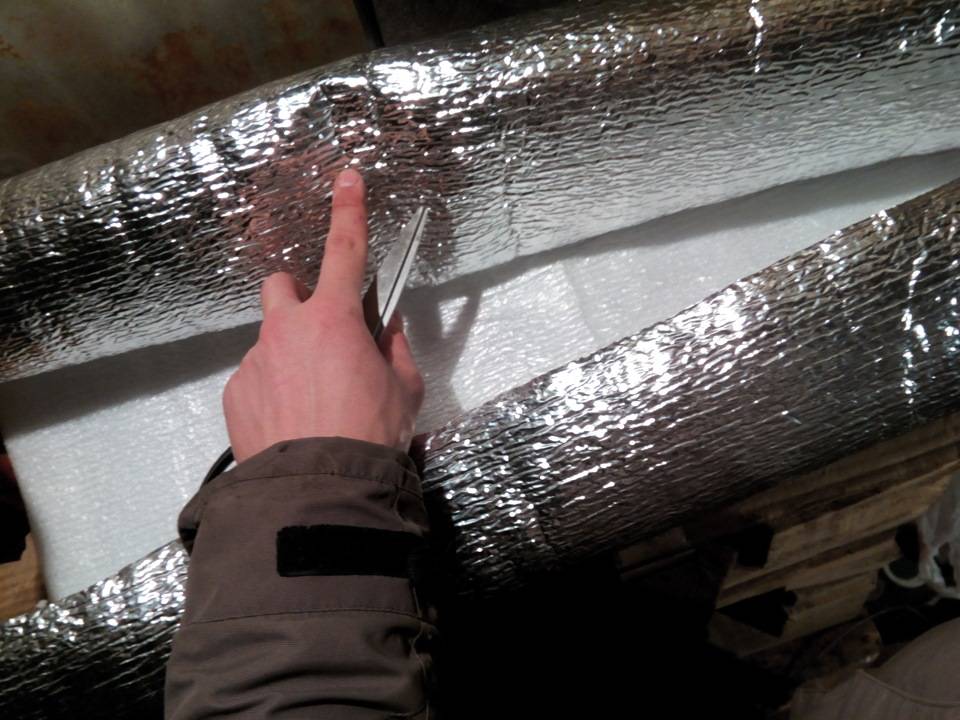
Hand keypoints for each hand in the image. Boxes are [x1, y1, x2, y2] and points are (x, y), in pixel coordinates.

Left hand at [223, 169, 423, 461]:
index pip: (344, 250)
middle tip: (321, 337)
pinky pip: (254, 379)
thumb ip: (393, 349)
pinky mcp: (234, 393)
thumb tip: (384, 329)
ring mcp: (254, 361)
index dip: (349, 210)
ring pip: (269, 341)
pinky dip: (271, 392)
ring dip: (287, 357)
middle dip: (299, 301)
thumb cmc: (370, 434)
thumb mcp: (403, 389)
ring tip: (310, 405)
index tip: (347, 177)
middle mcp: (285, 330)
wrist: (318, 490)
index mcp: (332, 320)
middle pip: (282, 287)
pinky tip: (289, 424)